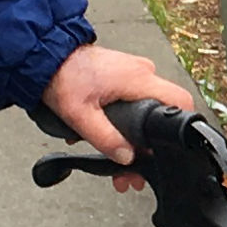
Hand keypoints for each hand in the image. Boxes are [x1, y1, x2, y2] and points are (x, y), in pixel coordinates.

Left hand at [40, 42, 201, 190]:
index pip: (180, 101)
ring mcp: (134, 73)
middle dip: (149, 146)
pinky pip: (135, 101)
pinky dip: (126, 121)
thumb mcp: (80, 115)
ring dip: (135, 137)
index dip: (179, 128)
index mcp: (138, 79)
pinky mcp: (123, 76)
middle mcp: (142, 73)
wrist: (47, 56)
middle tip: (133, 171)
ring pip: (147, 110)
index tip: (167, 151)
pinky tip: (109, 138)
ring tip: (118, 160)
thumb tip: (127, 156)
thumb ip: (106, 138)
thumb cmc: (62, 76)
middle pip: (162, 113)